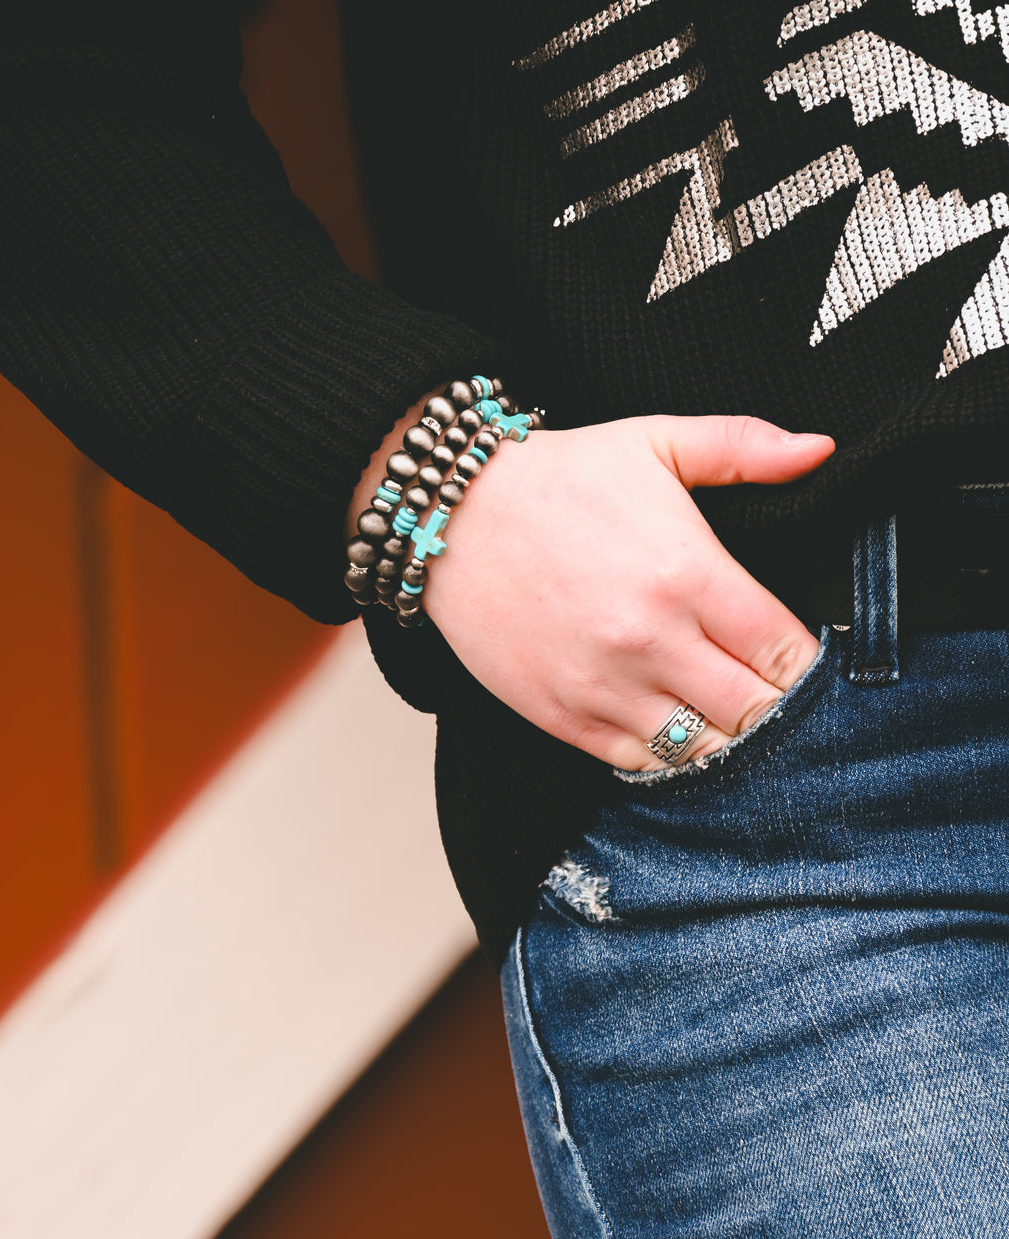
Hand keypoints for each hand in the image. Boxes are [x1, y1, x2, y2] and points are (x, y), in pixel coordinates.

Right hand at [420, 413, 833, 770]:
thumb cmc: (557, 479)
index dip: (809, 663)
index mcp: (688, 575)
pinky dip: (669, 755)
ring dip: (727, 739)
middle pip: (755, 712)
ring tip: (728, 714)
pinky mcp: (564, 717)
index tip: (804, 657)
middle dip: (778, 707)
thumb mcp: (654, 441)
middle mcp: (651, 641)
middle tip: (774, 691)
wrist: (449, 516)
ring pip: (704, 751)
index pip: (786, 653)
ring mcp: (606, 687)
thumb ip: (744, 447)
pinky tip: (677, 726)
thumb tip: (821, 452)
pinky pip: (642, 764)